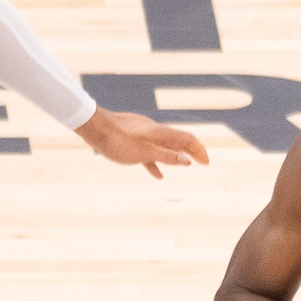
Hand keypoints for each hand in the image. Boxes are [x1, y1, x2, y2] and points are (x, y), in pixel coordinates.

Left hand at [77, 107, 210, 177]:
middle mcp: (154, 131)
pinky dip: (157, 161)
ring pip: (164, 145)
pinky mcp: (133, 138)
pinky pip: (149, 150)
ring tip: (183, 165)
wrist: (94, 127)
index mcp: (160, 133)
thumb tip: (188, 161)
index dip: (199, 150)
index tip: (206, 162)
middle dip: (191, 151)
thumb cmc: (118, 141)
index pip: (187, 139)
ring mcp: (143, 134)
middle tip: (202, 162)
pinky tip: (157, 173)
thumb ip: (166, 156)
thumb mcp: (144, 153)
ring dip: (176, 154)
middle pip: (178, 140)